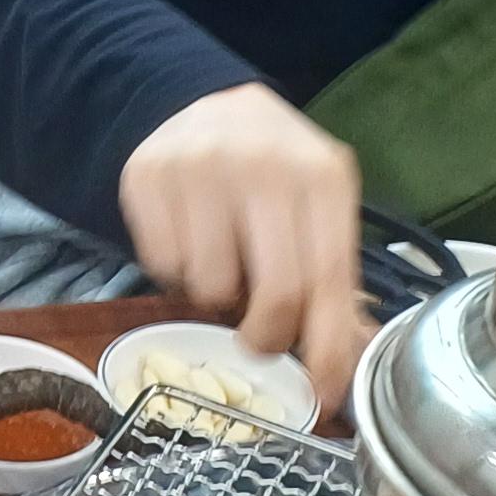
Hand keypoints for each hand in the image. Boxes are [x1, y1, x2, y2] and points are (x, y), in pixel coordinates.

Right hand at [118, 85, 364, 414]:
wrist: (201, 103)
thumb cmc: (271, 170)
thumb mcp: (318, 205)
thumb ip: (334, 278)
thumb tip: (347, 361)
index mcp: (323, 176)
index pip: (329, 280)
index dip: (326, 347)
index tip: (322, 392)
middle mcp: (265, 166)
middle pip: (276, 294)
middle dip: (268, 337)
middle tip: (260, 339)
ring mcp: (201, 168)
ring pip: (211, 287)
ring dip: (216, 297)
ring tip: (224, 263)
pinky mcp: (149, 177)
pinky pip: (164, 266)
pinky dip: (177, 272)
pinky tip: (191, 241)